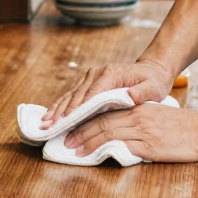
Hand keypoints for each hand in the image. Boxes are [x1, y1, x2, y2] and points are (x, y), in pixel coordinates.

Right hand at [41, 58, 173, 127]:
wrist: (150, 71)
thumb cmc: (152, 81)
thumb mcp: (153, 87)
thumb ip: (144, 92)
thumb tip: (131, 96)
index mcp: (110, 74)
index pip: (91, 94)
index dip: (79, 108)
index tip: (67, 120)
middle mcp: (97, 73)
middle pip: (77, 95)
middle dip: (63, 112)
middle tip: (50, 126)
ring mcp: (90, 77)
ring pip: (70, 95)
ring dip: (57, 109)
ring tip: (44, 123)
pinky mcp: (88, 82)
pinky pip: (72, 95)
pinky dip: (60, 106)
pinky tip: (50, 116)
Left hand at [64, 102, 197, 163]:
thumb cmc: (183, 126)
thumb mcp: (157, 116)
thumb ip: (138, 120)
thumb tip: (118, 131)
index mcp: (138, 107)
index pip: (105, 111)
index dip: (87, 120)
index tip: (74, 127)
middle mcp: (137, 116)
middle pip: (101, 122)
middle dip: (80, 132)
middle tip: (66, 140)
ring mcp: (142, 131)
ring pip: (106, 133)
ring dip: (86, 142)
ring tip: (74, 150)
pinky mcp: (148, 146)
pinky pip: (121, 147)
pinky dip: (104, 151)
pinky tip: (94, 156)